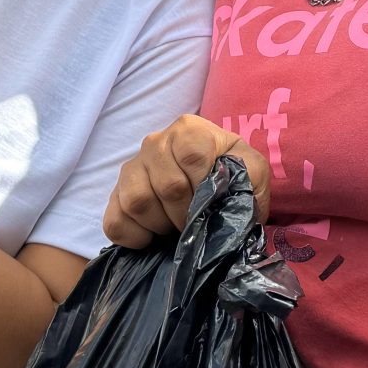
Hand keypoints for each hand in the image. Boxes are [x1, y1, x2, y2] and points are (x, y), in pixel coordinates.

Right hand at [103, 114, 268, 247]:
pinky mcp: (115, 195)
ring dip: (161, 225)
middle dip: (187, 215)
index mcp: (188, 131)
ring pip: (137, 202)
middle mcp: (155, 142)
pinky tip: (152, 236)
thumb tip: (231, 189)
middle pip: (167, 186)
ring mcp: (132, 167)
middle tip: (196, 222)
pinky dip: (135, 237)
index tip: (212, 204)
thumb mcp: (251, 170)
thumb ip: (249, 173)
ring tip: (175, 226)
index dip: (204, 190)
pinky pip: (115, 222)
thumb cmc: (230, 175)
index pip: (193, 158)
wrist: (207, 183)